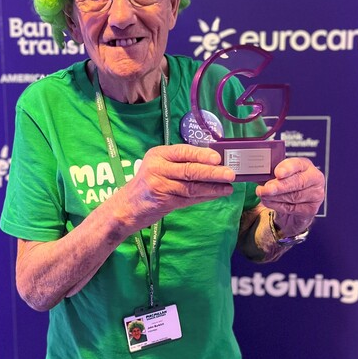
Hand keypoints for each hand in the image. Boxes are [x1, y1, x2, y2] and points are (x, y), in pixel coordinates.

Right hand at [116, 144, 235, 230]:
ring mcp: (160, 186)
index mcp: (158, 154)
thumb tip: (213, 160)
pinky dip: (205, 197)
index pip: (183, 152)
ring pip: (191, 187)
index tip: (217, 158)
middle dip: (212, 172)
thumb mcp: (159, 165)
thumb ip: (180, 162)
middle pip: (189, 170)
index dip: (201, 155)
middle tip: (230, 174)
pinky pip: (189, 199)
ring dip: (212, 187)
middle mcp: (157, 168)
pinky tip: (217, 194)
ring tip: (228, 187)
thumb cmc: (148, 182)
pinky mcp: (164, 202)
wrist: (127, 206)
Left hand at [256, 157, 324, 236]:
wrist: (292, 210)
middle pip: (298, 182)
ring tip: (262, 195)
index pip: (298, 164)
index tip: (277, 173)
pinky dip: (277, 205)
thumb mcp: (278, 177)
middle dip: (279, 186)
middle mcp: (314, 179)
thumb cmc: (285, 187)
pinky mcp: (311, 209)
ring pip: (293, 196)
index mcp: (306, 165)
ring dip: (275, 197)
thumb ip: (271, 174)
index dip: (287, 168)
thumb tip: (257, 173)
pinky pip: (292, 208)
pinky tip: (268, 202)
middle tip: (266, 188)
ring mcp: (315, 195)